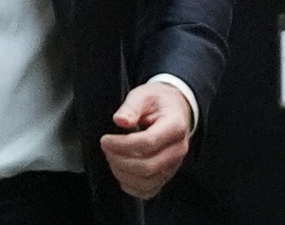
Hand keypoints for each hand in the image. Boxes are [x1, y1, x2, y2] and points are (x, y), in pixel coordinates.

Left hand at [99, 81, 191, 199]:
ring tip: (111, 157)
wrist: (175, 109)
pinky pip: (149, 190)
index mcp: (175, 126)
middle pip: (148, 166)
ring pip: (148, 181)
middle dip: (120, 159)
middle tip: (106, 147)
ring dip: (123, 172)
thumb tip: (120, 121)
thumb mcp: (143, 95)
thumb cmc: (158, 102)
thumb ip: (131, 107)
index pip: (148, 143)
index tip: (106, 140)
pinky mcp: (166, 175)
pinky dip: (130, 186)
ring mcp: (173, 165)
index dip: (122, 144)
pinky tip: (120, 170)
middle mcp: (178, 149)